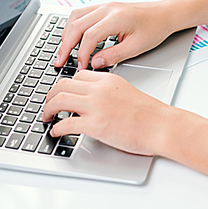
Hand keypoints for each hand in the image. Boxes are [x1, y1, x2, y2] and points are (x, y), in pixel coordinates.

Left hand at [42, 70, 171, 155]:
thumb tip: (94, 102)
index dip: (64, 85)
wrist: (159, 124)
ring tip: (47, 118)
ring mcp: (96, 106)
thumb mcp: (125, 92)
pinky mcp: (95, 125)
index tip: (61, 94)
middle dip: (50, 96)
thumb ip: (107, 92)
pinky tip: (56, 132)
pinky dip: (56, 128)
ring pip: (60, 100)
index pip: (77, 76)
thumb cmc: (149, 113)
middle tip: (48, 106)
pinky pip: (66, 123)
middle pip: (63, 85)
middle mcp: (98, 90)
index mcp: (107, 80)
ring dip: (48, 110)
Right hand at [54, 1, 173, 70]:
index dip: (81, 53)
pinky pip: (82, 13)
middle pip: (77, 24)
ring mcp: (105, 6)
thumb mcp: (137, 47)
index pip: (89, 36)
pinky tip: (72, 38)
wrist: (163, 14)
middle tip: (60, 61)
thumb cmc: (154, 29)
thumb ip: (114, 55)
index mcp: (116, 18)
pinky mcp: (105, 7)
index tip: (80, 67)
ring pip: (76, 16)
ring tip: (63, 51)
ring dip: (66, 33)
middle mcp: (108, 8)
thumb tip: (94, 63)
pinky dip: (73, 26)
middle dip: (66, 45)